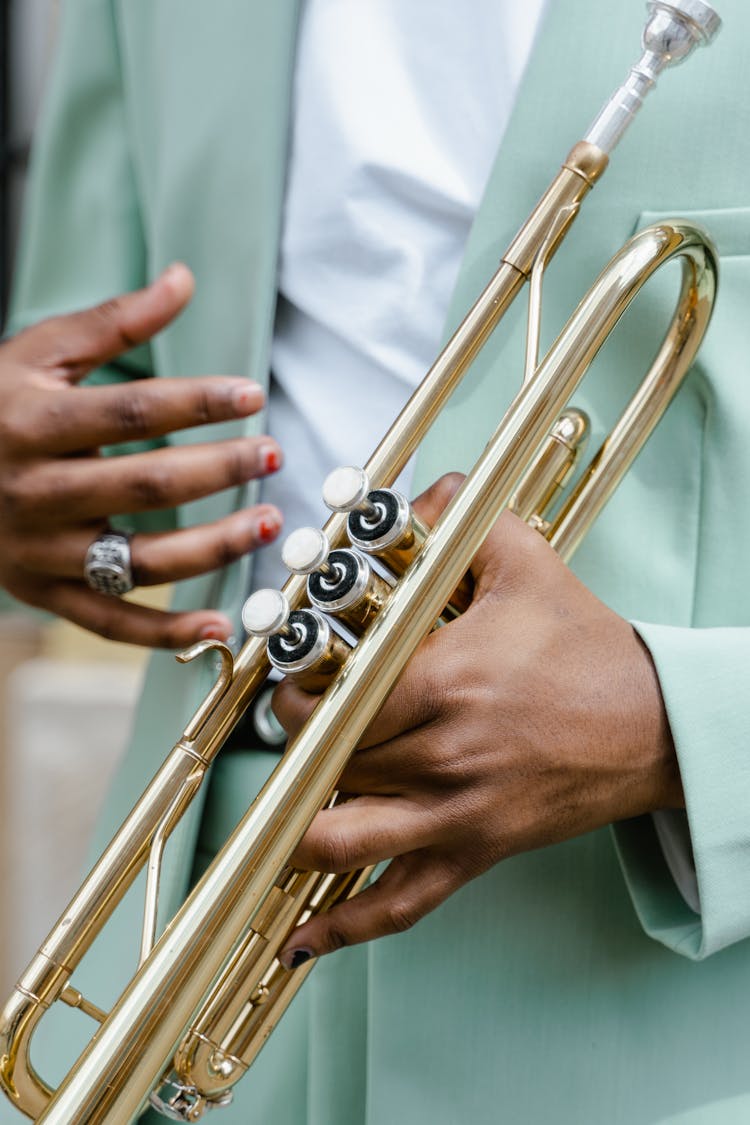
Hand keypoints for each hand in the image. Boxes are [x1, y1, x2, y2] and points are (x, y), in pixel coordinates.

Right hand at [0, 264, 282, 645]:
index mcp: (32, 422)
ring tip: (267, 524)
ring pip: (138, 558)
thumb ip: (112, 322)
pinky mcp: (44, 593)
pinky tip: (218, 628)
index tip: (251, 395)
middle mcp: (35, 490)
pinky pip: (110, 621)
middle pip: (144, 485)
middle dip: (218, 470)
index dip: (196, 402)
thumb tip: (182, 280)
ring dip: (212, 546)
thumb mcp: (37, 353)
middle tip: (271, 454)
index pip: (129, 411)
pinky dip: (164, 633)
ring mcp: (40, 550)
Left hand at [273, 474, 682, 965]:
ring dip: (300, 828)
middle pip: (332, 760)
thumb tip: (424, 489)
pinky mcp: (474, 851)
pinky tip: (306, 937)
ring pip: (347, 836)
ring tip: (279, 812)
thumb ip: (464, 519)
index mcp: (444, 681)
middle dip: (299, 745)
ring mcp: (455, 811)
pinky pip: (402, 902)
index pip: (337, 699)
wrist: (653, 725)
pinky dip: (350, 927)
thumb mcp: (528, 565)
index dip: (299, 695)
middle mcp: (441, 752)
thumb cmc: (589, 649)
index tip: (294, 684)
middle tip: (293, 727)